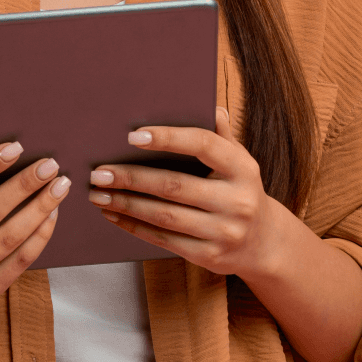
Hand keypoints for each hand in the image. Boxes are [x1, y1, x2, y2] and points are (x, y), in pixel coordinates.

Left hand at [87, 107, 279, 277]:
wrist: (264, 243)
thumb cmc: (239, 190)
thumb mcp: (238, 160)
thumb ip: (220, 135)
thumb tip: (207, 105)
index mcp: (243, 168)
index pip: (203, 145)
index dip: (168, 138)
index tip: (132, 135)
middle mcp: (236, 201)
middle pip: (175, 185)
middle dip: (132, 177)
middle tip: (99, 171)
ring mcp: (223, 231)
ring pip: (164, 216)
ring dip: (126, 203)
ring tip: (97, 193)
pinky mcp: (209, 256)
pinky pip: (163, 239)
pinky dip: (133, 226)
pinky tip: (113, 213)